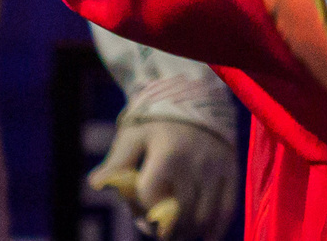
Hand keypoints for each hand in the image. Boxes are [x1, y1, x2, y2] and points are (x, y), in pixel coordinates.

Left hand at [90, 119, 238, 240]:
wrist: (194, 99)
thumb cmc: (157, 123)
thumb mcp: (133, 135)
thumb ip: (117, 162)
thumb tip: (96, 184)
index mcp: (168, 153)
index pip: (151, 197)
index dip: (142, 210)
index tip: (141, 213)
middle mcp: (195, 162)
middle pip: (179, 214)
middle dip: (166, 232)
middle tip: (160, 234)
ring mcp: (216, 168)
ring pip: (203, 217)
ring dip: (188, 233)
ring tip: (178, 233)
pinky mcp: (231, 171)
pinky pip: (226, 210)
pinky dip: (214, 230)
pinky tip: (202, 237)